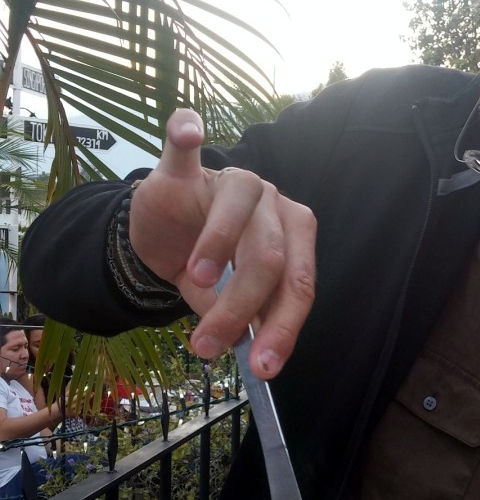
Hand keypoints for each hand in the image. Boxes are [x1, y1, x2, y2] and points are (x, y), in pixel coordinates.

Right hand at [129, 108, 316, 376]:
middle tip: (211, 345)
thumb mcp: (226, 299)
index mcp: (293, 236)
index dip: (283, 327)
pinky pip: (185, 144)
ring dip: (217, 248)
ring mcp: (228, 180)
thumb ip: (242, 316)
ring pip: (238, 211)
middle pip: (269, 255)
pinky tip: (187, 133)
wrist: (162, 237)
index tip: (263, 367)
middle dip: (241, 306)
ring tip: (195, 282)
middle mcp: (270, 202)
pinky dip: (187, 132)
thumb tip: (245, 347)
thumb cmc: (207, 266)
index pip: (298, 283)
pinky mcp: (182, 168)